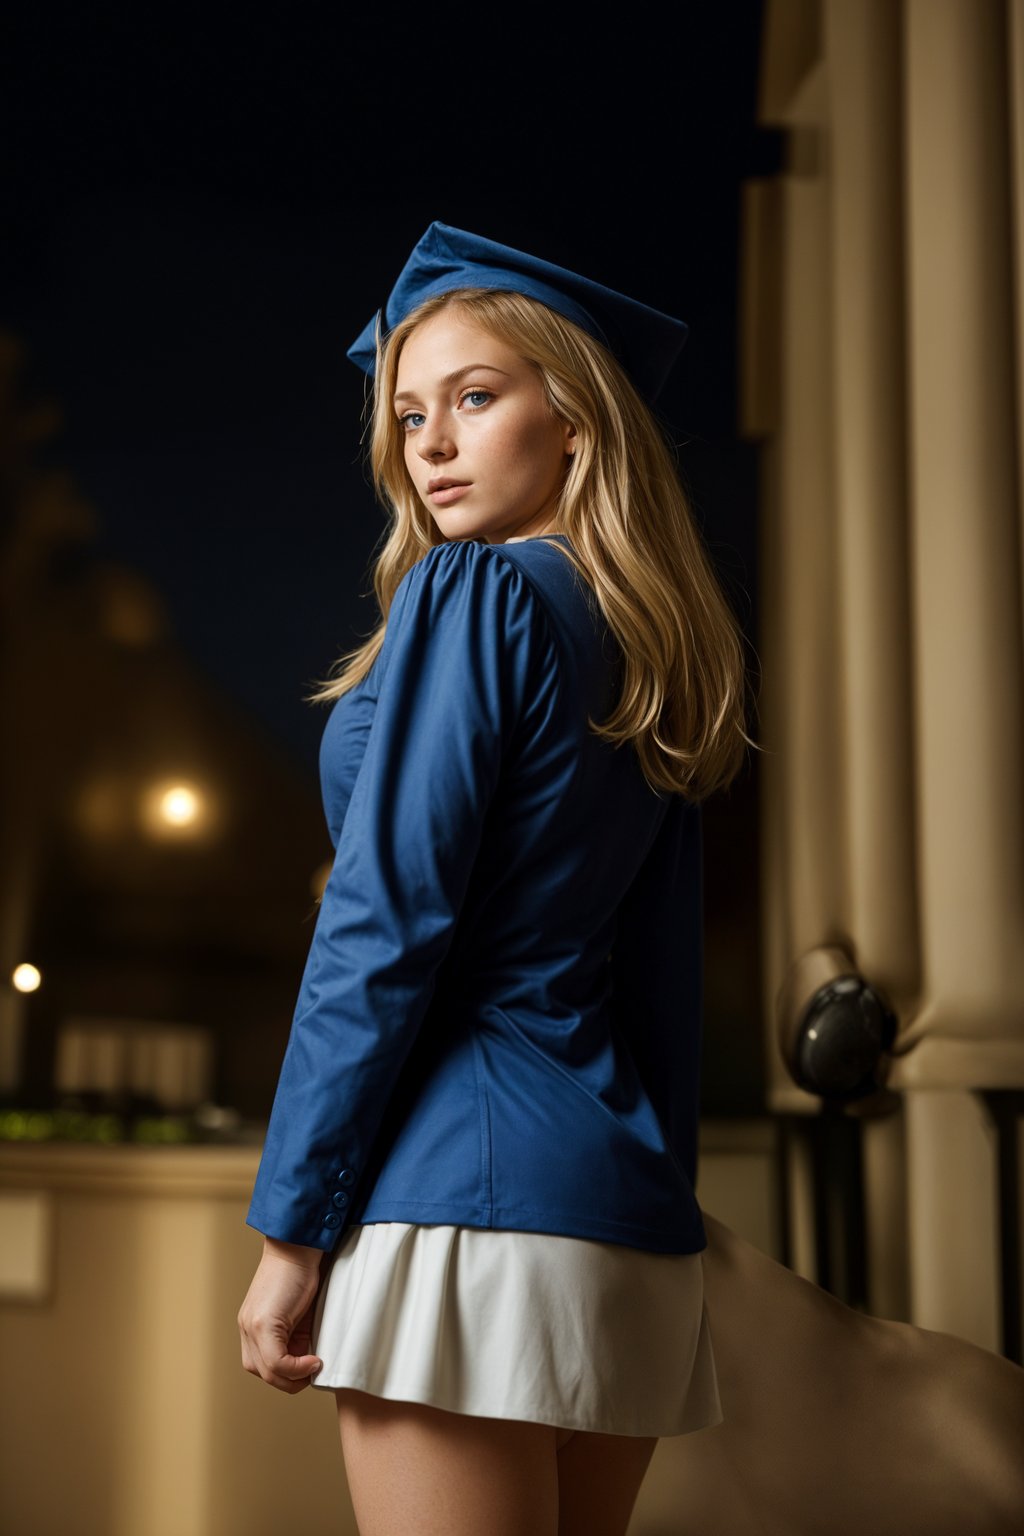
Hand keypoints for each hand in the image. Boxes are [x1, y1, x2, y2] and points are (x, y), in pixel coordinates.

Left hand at [238, 1237, 325, 1393]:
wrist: (297, 1245)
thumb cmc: (302, 1273)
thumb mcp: (298, 1312)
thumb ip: (295, 1336)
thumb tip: (308, 1360)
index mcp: (253, 1325)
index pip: (262, 1364)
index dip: (286, 1373)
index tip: (308, 1366)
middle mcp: (247, 1327)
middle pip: (262, 1372)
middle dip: (289, 1380)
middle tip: (312, 1373)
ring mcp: (252, 1326)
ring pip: (268, 1371)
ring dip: (294, 1377)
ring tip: (314, 1366)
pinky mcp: (263, 1323)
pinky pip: (276, 1362)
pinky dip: (297, 1368)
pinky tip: (314, 1360)